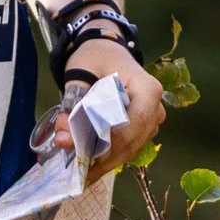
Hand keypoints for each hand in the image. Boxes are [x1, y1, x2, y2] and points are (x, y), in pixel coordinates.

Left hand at [40, 40, 165, 172]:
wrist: (106, 52)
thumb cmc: (96, 59)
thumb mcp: (80, 74)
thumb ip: (71, 105)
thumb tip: (64, 139)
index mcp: (147, 89)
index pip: (135, 122)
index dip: (114, 142)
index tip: (88, 154)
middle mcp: (155, 108)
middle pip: (133, 141)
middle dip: (104, 157)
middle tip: (76, 166)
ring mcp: (152, 121)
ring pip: (130, 149)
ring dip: (105, 161)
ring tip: (80, 168)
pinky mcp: (142, 130)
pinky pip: (128, 148)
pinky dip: (108, 157)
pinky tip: (90, 165)